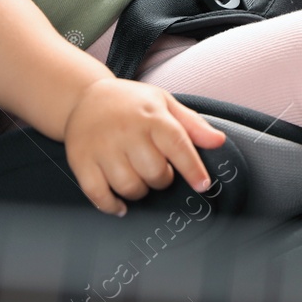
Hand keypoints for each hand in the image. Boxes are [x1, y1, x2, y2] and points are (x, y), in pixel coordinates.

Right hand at [63, 79, 226, 216]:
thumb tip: (218, 141)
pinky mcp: (82, 161)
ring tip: (137, 178)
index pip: (178, 146)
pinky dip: (112, 205)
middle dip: (161, 179)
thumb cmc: (130, 104)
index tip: (203, 185)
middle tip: (157, 169)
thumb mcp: (164, 103)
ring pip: (129, 187)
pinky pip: (99, 194)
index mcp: (151, 116)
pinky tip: (119, 202)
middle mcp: (126, 131)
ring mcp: (102, 147)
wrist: (85, 97)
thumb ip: (193, 125)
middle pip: (154, 173)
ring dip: (139, 192)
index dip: (193, 169)